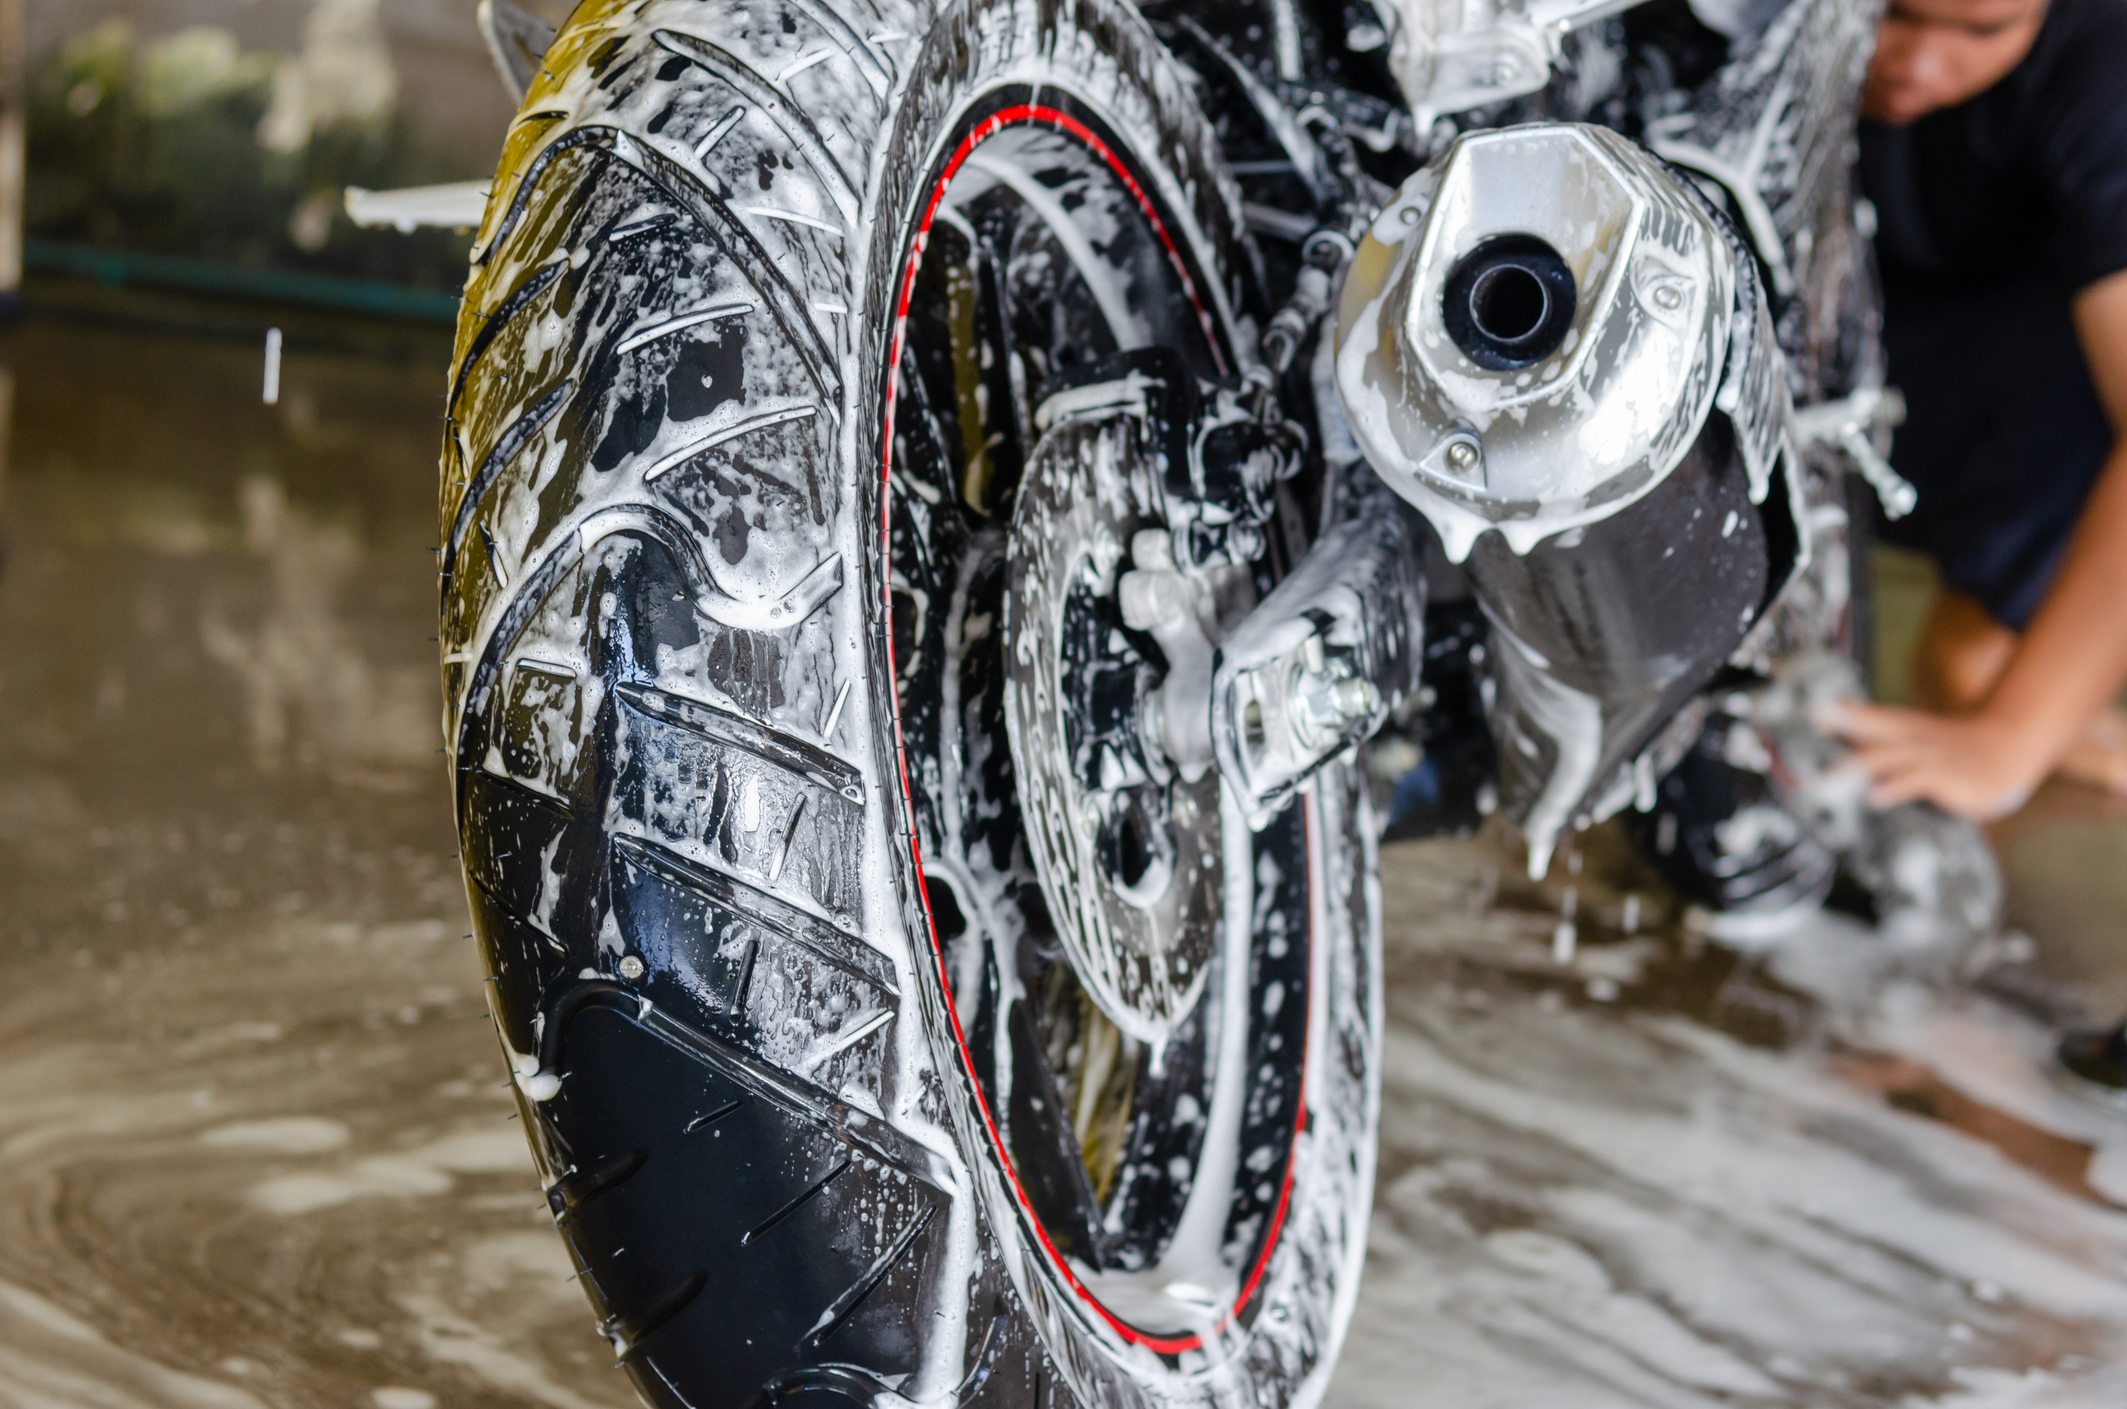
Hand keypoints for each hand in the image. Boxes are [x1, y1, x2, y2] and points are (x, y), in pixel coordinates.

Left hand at [1819, 701, 2047, 818]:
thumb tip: (1836, 759)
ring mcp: (1928, 754)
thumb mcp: (1915, 742)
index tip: (1808, 711)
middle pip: (1872, 726)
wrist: (2007, 750)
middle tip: (1814, 724)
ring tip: (1827, 778)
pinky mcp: (1945, 776)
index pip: (1865, 715)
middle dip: (1843, 725)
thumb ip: (1879, 748)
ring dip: (1856, 765)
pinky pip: (1916, 781)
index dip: (1838, 713)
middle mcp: (1910, 736)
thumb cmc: (1953, 751)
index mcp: (1901, 726)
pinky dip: (1895, 787)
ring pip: (1888, 755)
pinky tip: (1875, 796)